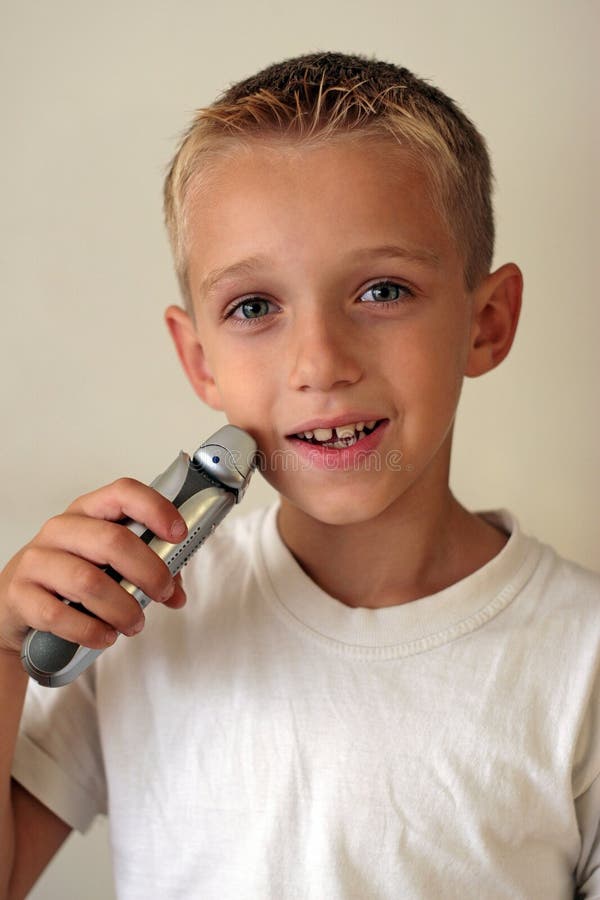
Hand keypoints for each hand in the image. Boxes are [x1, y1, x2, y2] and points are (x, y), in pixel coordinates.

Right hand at [0, 478, 187, 655]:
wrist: (16, 604)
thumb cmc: (70, 578)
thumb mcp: (107, 564)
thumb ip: (145, 570)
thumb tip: (177, 591)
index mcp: (88, 512)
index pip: (123, 493)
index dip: (156, 509)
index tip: (178, 534)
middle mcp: (61, 529)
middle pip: (113, 540)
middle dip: (148, 571)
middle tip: (162, 592)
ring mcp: (37, 560)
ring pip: (89, 581)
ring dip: (122, 608)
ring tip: (134, 623)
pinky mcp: (20, 594)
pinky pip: (59, 614)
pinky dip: (90, 630)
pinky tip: (105, 636)